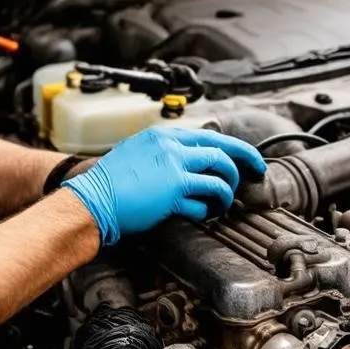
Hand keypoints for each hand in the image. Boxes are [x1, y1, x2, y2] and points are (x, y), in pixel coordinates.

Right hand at [62, 126, 266, 245]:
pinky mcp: (174, 190)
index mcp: (162, 135)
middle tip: (257, 172)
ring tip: (223, 202)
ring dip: (227, 190)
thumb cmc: (109, 182)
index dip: (232, 146)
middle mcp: (170, 146)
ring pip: (220, 173)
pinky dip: (209, 208)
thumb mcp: (135, 153)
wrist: (92, 198)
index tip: (245, 157)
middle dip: (245, 160)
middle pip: (222, 149)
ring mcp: (174, 167)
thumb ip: (160, 153)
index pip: (208, 135)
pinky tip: (204, 213)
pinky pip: (205, 199)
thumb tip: (185, 162)